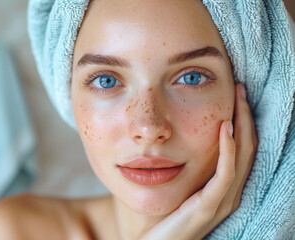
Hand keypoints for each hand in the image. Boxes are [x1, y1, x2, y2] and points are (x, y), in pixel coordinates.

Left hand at [138, 83, 257, 239]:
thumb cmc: (164, 217)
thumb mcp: (180, 186)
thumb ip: (187, 167)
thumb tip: (178, 139)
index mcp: (224, 187)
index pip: (241, 148)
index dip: (242, 121)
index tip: (235, 95)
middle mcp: (229, 192)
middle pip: (247, 148)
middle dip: (246, 116)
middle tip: (241, 89)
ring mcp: (222, 200)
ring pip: (242, 157)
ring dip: (242, 126)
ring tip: (238, 100)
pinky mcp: (209, 206)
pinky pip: (225, 174)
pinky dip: (227, 150)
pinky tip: (224, 128)